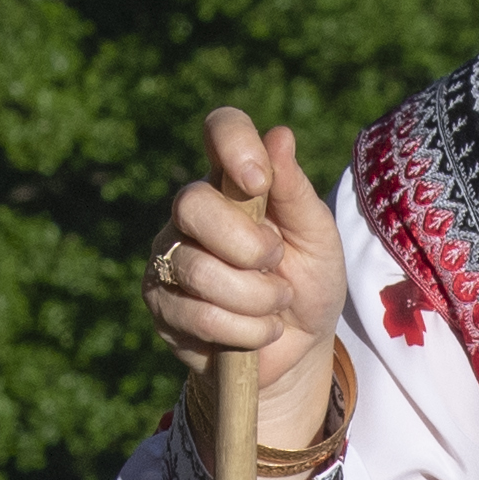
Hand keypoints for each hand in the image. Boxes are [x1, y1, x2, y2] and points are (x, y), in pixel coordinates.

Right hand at [150, 105, 345, 466]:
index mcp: (234, 181)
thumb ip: (294, 191)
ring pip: (199, 269)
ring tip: (274, 306)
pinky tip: (256, 332)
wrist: (297, 349)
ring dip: (256, 299)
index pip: (220, 129)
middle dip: (249, 247)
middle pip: (192, 203)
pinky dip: (245, 332)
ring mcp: (169, 257)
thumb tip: (279, 134)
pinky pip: (198, 316)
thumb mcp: (317, 238)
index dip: (234, 145)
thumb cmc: (309, 282)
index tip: (258, 182)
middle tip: (276, 264)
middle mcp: (192, 212)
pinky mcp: (161, 305)